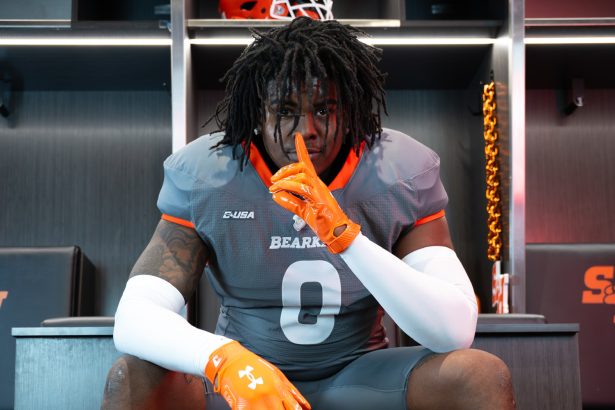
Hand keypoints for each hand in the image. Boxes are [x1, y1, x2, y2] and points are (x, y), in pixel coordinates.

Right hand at [205, 341, 310, 409]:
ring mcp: (254, 401)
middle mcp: (268, 395)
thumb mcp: (276, 375)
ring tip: (266, 408)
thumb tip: (306, 407)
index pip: (293, 408)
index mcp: (278, 387)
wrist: (231, 360)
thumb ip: (291, 391)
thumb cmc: (254, 367)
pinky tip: (256, 409)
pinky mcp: (241, 406)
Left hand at [269, 132, 360, 252]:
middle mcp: (318, 184)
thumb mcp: (302, 211)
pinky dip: (289, 188)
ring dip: (285, 179)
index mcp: (315, 185)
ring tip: (273, 187)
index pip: (308, 163)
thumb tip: (275, 196)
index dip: (302, 149)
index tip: (297, 136)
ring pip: (302, 175)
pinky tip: (278, 192)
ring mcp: (320, 191)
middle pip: (302, 167)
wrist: (336, 234)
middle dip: (286, 170)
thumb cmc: (323, 222)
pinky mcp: (320, 200)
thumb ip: (290, 202)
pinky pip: (303, 188)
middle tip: (273, 179)